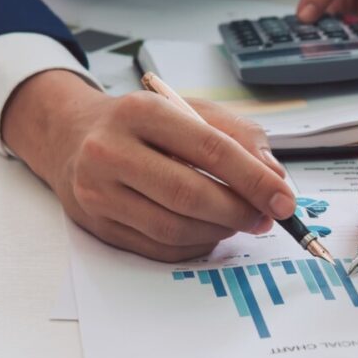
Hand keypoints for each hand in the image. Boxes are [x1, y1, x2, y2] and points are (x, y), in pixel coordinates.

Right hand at [2, 71, 296, 261]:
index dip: (254, 179)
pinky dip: (195, 245)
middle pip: (190, 194)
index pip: (210, 148)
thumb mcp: (191, 111)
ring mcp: (97, 191)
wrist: (73, 137)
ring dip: (218, 232)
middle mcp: (111, 149)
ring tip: (238, 222)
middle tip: (264, 218)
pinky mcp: (96, 224)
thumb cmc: (144, 125)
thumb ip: (239, 137)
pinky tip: (208, 232)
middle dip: (239, 211)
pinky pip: (158, 247)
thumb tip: (274, 178)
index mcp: (142, 111)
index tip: (283, 199)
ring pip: (174, 227)